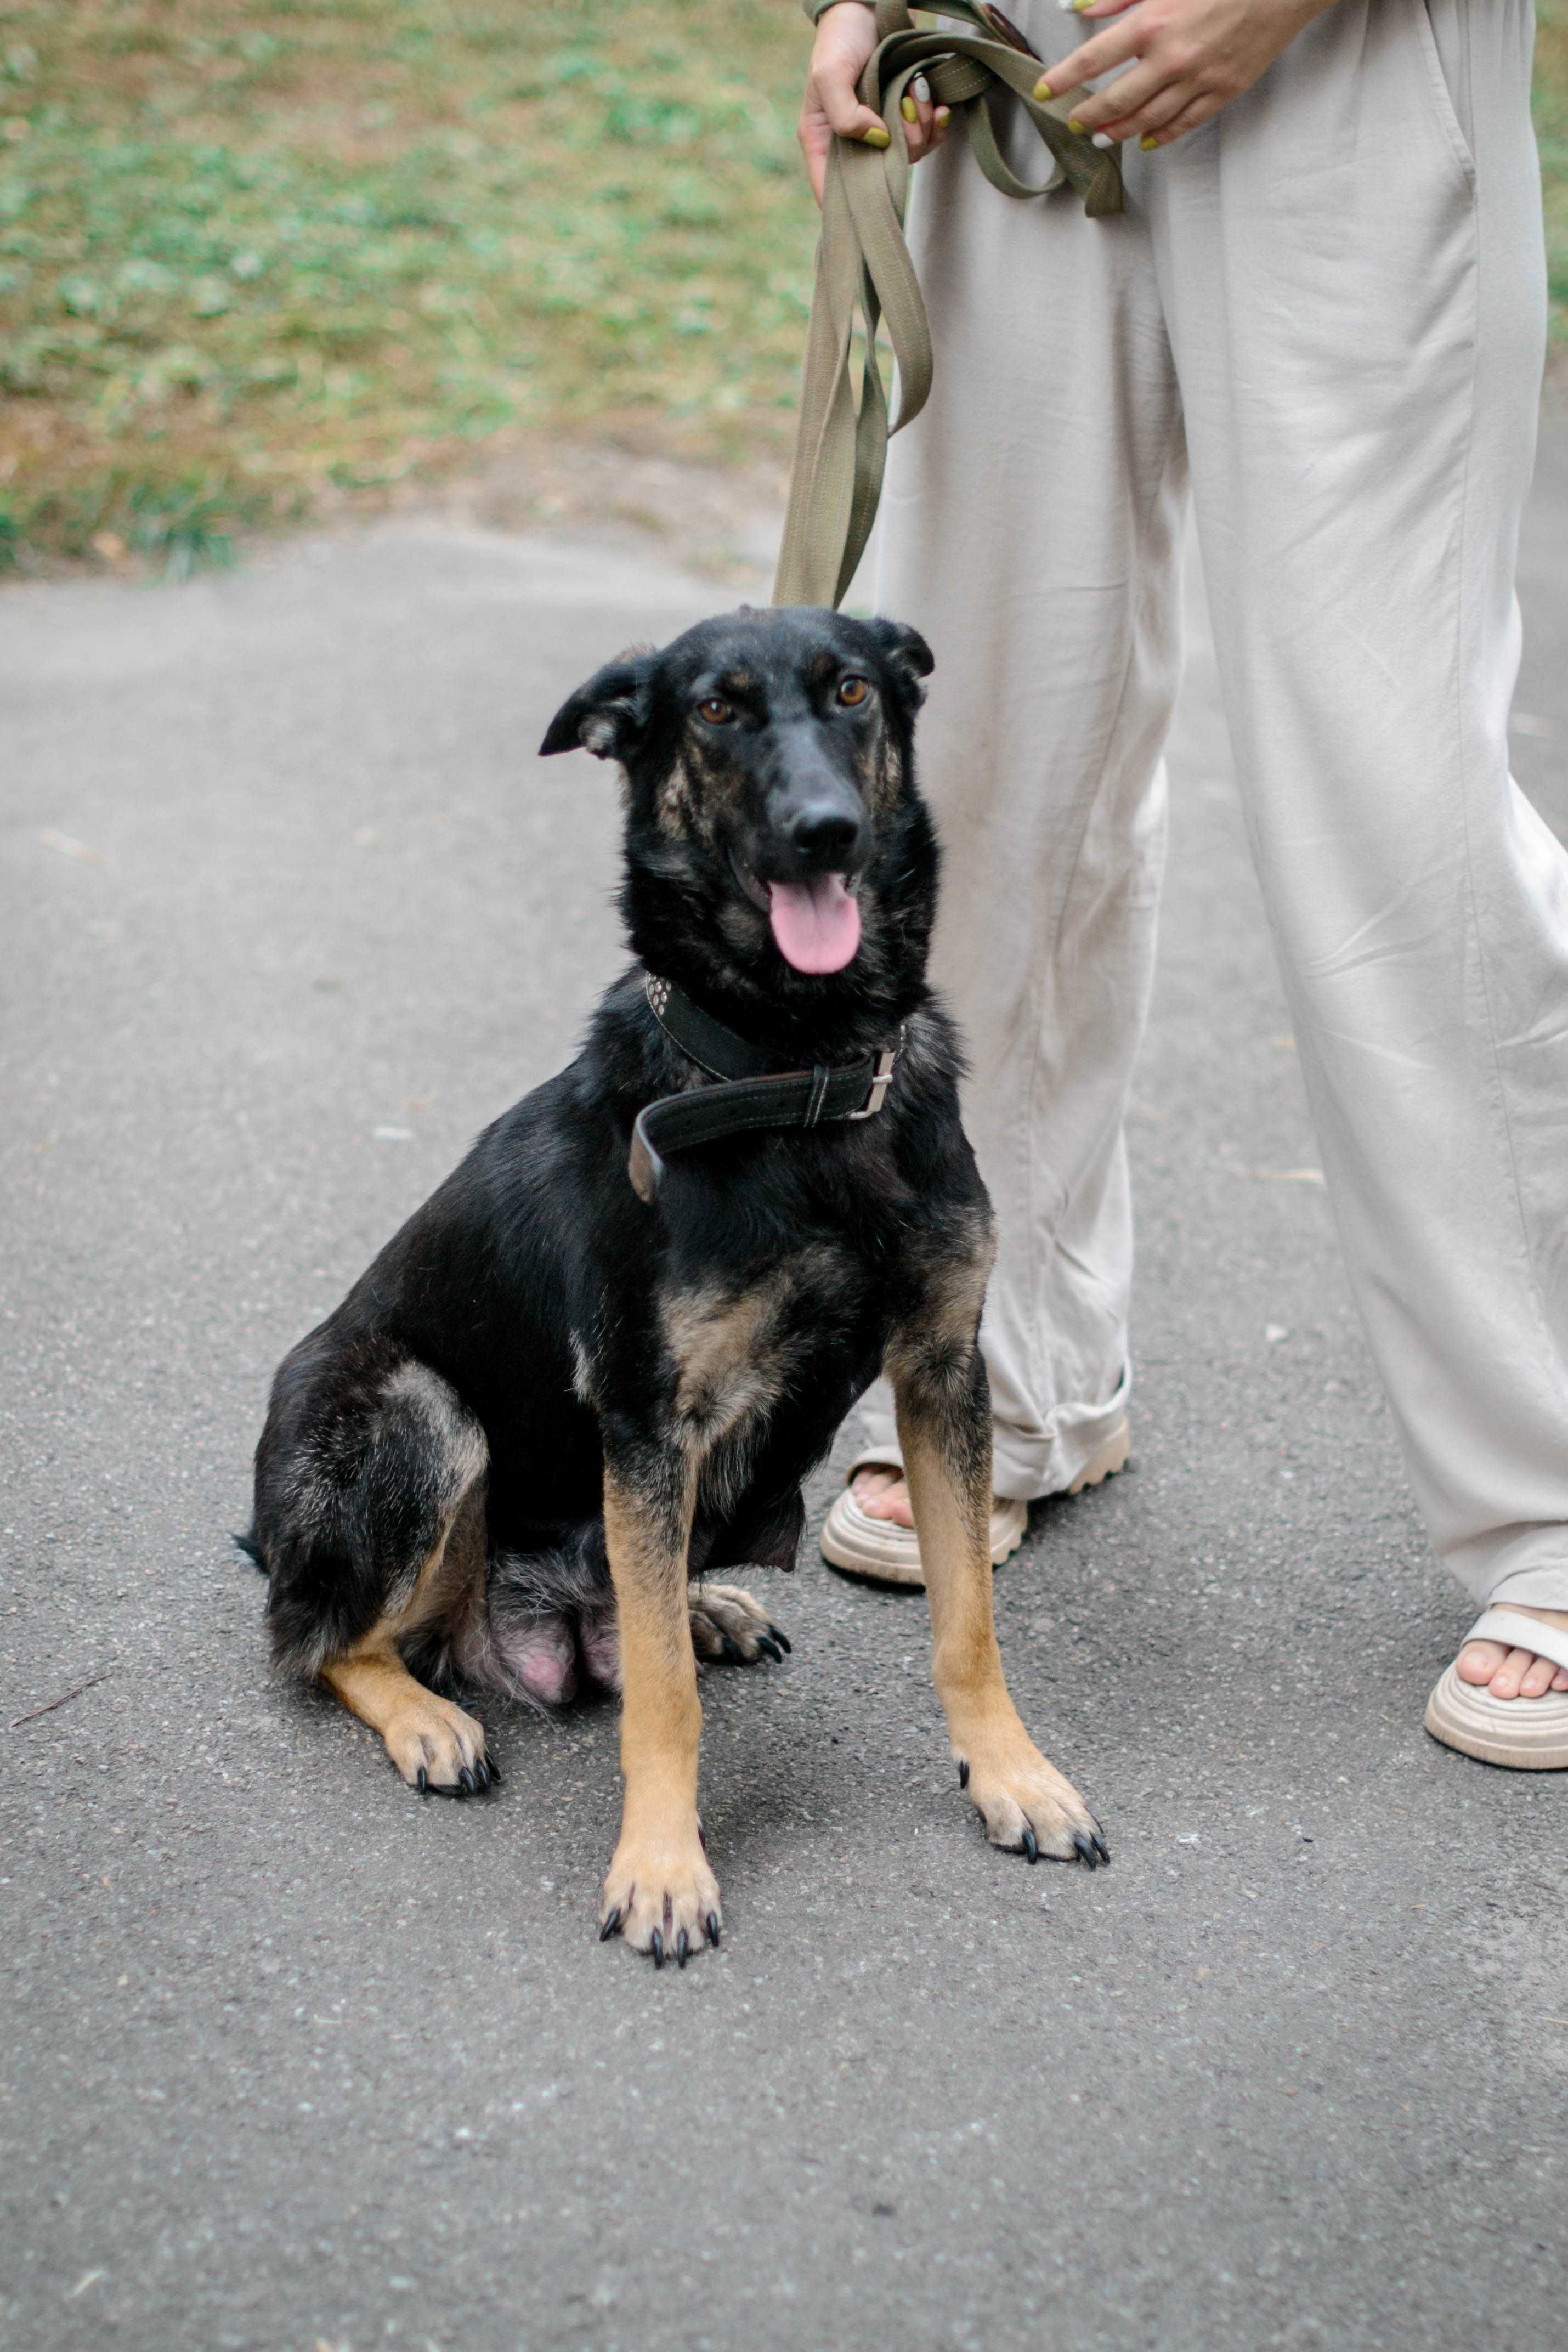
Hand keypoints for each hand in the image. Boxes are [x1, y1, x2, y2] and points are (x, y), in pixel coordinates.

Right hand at [798, 1, 950, 205]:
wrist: (866, 6)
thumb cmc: (839, 40)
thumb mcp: (829, 75)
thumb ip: (845, 115)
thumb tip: (879, 141)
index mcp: (823, 142)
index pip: (832, 194)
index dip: (852, 206)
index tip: (876, 196)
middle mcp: (853, 144)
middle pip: (881, 178)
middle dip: (902, 148)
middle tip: (904, 109)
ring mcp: (881, 132)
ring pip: (909, 156)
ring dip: (922, 127)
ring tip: (917, 90)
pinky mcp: (904, 118)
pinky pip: (928, 138)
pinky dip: (937, 124)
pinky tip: (939, 106)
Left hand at [1040, 0, 1336, 150]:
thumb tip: (1078, 8)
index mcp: (1152, 22)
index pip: (1092, 59)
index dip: (1062, 78)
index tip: (1043, 91)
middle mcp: (1171, 58)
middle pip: (1115, 101)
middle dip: (1088, 114)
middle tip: (1073, 121)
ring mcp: (1199, 80)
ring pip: (1147, 120)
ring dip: (1119, 132)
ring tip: (1101, 136)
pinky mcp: (1224, 90)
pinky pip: (1184, 123)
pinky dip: (1161, 135)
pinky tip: (1145, 141)